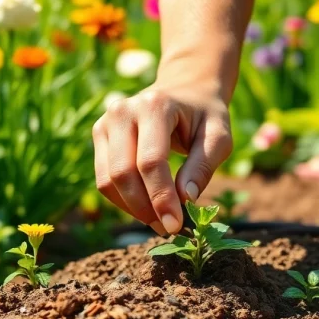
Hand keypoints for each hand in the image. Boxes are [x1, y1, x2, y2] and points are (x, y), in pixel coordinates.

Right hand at [92, 80, 232, 235]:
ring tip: (159, 221)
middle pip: (123, 172)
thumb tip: (185, 199)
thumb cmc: (204, 116)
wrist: (184, 90)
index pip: (151, 161)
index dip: (161, 197)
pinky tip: (147, 208)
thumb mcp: (218, 137)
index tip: (176, 225)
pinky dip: (123, 201)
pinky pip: (104, 180)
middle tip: (168, 228)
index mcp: (154, 105)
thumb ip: (202, 167)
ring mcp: (105, 123)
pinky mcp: (99, 136)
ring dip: (132, 209)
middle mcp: (122, 111)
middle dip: (144, 208)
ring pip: (107, 180)